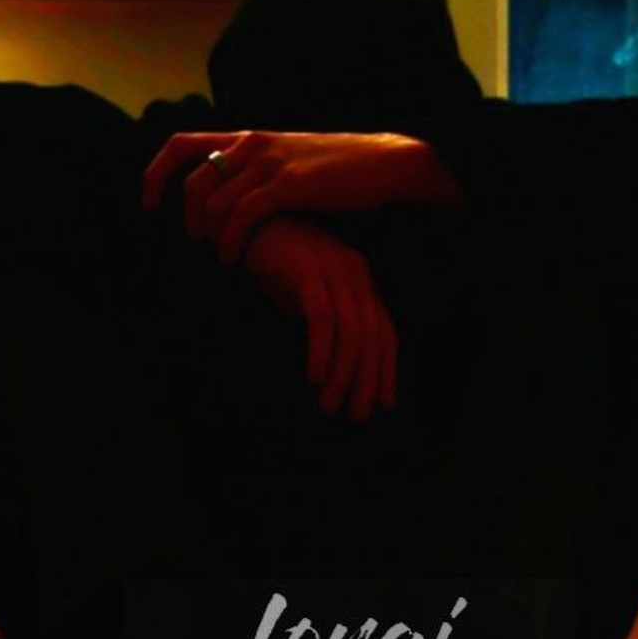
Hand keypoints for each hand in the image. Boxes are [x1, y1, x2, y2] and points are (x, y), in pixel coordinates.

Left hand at [141, 130, 461, 265]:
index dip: (154, 174)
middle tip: (199, 242)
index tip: (148, 202)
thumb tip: (224, 193)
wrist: (383, 162)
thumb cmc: (336, 169)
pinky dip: (231, 244)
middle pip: (192, 183)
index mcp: (247, 137)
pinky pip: (241, 218)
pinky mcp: (289, 185)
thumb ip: (254, 170)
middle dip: (188, 219)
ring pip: (214, 205)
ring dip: (211, 238)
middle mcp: (251, 144)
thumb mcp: (286, 159)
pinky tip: (236, 260)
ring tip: (224, 257)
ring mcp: (269, 163)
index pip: (180, 145)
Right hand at [242, 216, 397, 421]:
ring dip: (342, 374)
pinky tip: (313, 375)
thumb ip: (329, 324)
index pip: (385, 331)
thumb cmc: (279, 265)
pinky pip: (321, 318)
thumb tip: (335, 371)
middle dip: (367, 380)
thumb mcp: (311, 297)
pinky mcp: (308, 271)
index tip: (384, 403)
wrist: (251, 224)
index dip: (386, 369)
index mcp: (361, 281)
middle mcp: (355, 274)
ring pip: (351, 332)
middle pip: (372, 336)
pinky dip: (321, 350)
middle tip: (357, 414)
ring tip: (329, 404)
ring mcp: (333, 271)